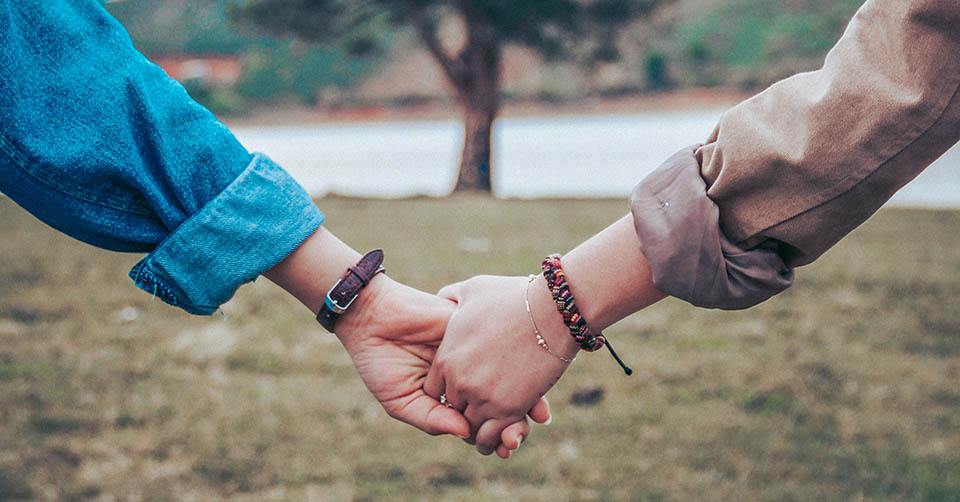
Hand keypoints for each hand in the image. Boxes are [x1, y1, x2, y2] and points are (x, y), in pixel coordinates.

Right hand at [263, 226, 547, 456]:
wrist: (372, 318)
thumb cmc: (380, 362)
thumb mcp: (401, 400)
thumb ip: (431, 418)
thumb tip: (466, 433)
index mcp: (451, 394)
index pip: (480, 419)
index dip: (495, 435)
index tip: (507, 448)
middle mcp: (468, 373)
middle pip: (500, 400)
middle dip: (515, 421)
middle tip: (521, 436)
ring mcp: (475, 351)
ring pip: (509, 375)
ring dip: (525, 396)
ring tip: (535, 416)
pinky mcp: (476, 328)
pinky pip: (504, 346)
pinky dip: (519, 364)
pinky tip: (528, 381)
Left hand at [426, 274, 576, 454]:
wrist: (552, 310)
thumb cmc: (515, 296)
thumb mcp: (473, 290)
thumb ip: (451, 297)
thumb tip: (443, 298)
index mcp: (446, 357)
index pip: (434, 391)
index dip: (448, 392)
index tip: (464, 390)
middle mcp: (459, 381)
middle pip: (452, 410)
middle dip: (464, 411)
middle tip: (479, 411)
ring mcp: (482, 397)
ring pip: (470, 428)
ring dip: (479, 431)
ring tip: (491, 428)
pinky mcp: (508, 409)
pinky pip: (491, 437)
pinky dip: (495, 441)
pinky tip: (504, 437)